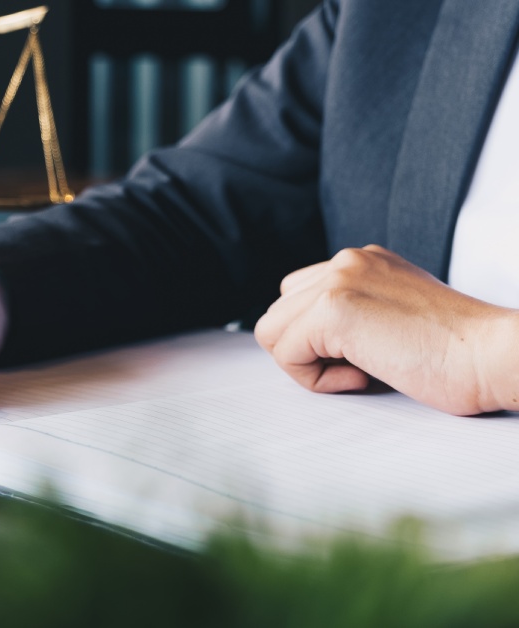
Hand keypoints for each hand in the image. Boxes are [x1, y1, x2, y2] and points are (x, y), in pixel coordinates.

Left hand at [253, 245, 518, 415]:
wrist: (494, 357)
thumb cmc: (456, 353)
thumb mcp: (395, 318)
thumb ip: (355, 314)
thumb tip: (306, 338)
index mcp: (362, 261)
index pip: (295, 297)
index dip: (315, 339)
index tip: (363, 355)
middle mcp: (347, 260)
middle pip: (277, 313)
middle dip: (305, 351)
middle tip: (359, 367)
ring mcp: (338, 280)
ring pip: (272, 332)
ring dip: (307, 364)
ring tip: (360, 371)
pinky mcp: (333, 308)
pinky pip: (285, 354)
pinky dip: (316, 379)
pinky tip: (363, 376)